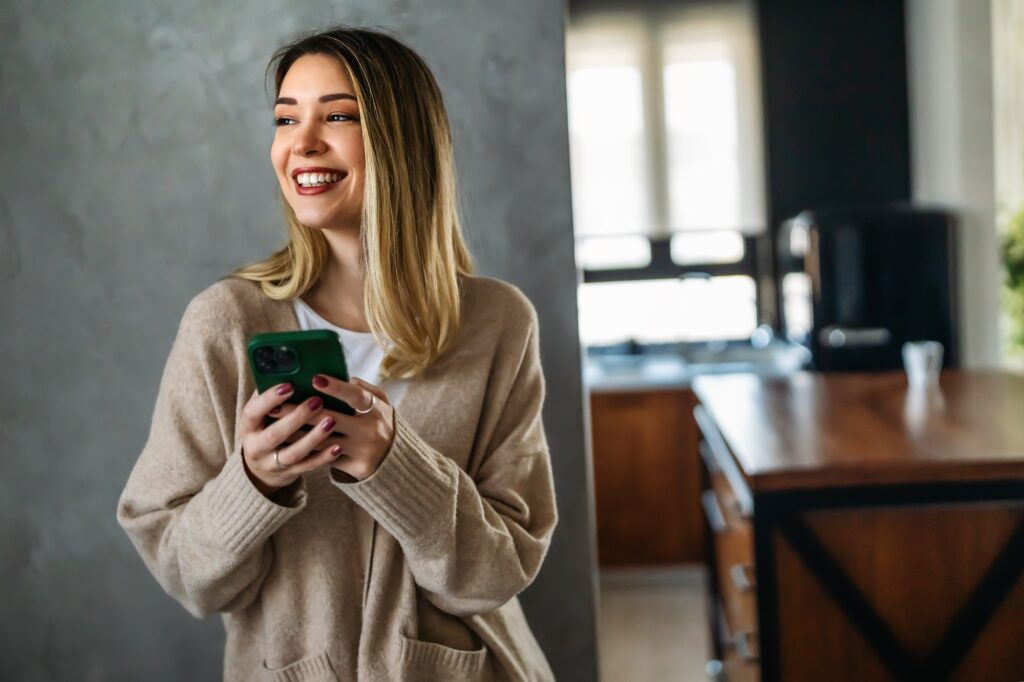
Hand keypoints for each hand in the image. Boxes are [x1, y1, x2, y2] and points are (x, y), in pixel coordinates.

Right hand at [239, 382, 344, 496]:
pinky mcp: (290, 473)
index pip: (253, 412)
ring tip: (331, 421)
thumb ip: (270, 396)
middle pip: (275, 435)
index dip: (269, 399)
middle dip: (296, 417)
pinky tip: (338, 447)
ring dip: (313, 437)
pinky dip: (323, 458)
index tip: (289, 385)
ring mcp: (273, 464)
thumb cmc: (266, 427)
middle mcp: (256, 448)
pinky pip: (308, 467)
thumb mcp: (261, 414)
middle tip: (317, 401)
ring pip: (294, 453)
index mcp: (248, 427)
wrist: (260, 467)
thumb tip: (286, 369)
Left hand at [274, 375, 394, 480]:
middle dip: (299, 411)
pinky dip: (306, 450)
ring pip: (321, 440)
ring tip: (274, 424)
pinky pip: (325, 458)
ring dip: (295, 433)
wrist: (394, 459)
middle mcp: (370, 430)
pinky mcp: (355, 467)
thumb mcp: (382, 403)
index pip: (355, 396)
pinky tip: (287, 443)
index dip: (336, 387)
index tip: (314, 379)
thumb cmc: (380, 422)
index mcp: (376, 409)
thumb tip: (346, 378)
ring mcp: (362, 450)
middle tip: (275, 405)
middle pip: (330, 419)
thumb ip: (365, 388)